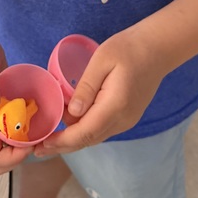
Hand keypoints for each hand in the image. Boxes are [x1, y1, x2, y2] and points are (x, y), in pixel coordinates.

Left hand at [33, 26, 165, 156]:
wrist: (158, 48)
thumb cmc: (128, 48)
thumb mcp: (102, 59)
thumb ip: (86, 87)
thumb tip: (71, 113)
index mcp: (115, 106)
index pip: (85, 132)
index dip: (62, 141)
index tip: (42, 144)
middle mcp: (122, 120)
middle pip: (89, 140)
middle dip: (63, 146)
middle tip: (38, 148)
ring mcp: (127, 120)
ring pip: (95, 137)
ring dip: (73, 140)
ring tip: (50, 140)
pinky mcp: (128, 116)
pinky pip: (102, 129)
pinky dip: (84, 132)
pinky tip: (70, 126)